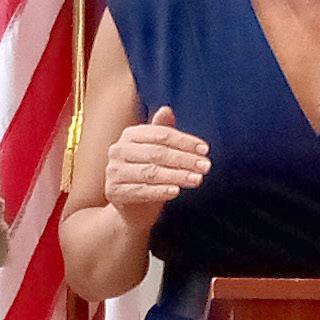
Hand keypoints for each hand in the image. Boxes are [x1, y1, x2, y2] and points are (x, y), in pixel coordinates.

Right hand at [104, 106, 208, 228]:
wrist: (131, 209)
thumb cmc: (149, 175)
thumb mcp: (158, 153)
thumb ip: (163, 133)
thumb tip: (167, 109)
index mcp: (130, 135)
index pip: (161, 135)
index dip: (185, 141)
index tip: (205, 150)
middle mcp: (118, 150)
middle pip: (157, 153)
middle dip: (185, 159)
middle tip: (206, 166)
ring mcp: (113, 171)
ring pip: (151, 172)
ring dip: (177, 176)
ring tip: (197, 179)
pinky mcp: (113, 191)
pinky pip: (141, 190)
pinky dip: (160, 191)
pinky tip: (176, 191)